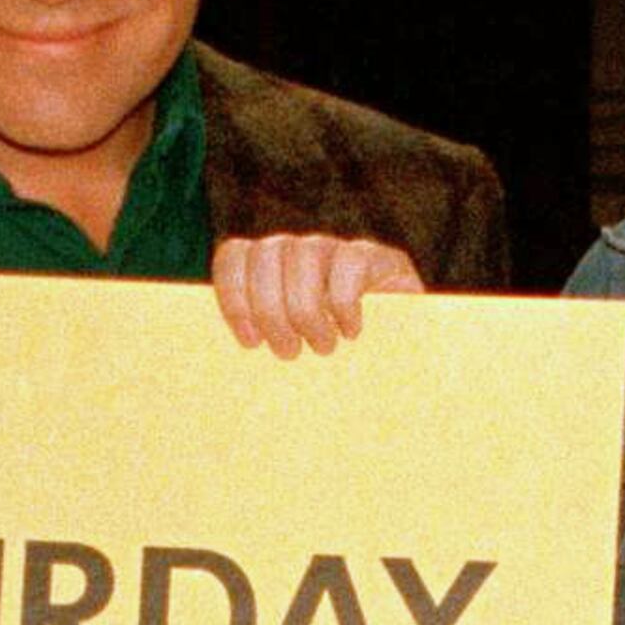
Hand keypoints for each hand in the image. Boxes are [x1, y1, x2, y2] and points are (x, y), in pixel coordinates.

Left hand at [211, 232, 420, 358]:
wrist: (403, 371)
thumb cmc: (337, 374)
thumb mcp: (290, 357)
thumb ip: (261, 343)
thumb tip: (221, 359)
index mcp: (271, 270)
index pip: (235, 255)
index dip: (234, 295)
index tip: (251, 341)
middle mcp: (302, 251)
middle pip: (267, 254)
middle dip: (271, 309)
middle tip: (289, 352)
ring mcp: (340, 250)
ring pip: (304, 254)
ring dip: (307, 308)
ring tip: (322, 346)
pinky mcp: (379, 259)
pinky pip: (349, 262)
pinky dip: (344, 301)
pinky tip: (352, 331)